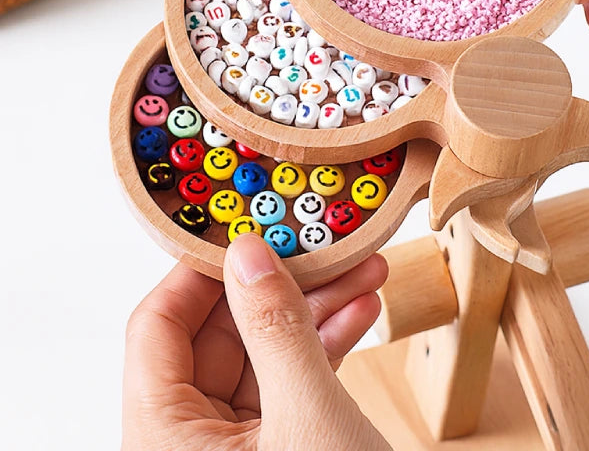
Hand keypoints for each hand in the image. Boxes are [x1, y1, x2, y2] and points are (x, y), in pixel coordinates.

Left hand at [123, 235, 390, 449]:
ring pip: (262, 353)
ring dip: (315, 310)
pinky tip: (362, 309)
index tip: (245, 228)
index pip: (156, 327)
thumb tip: (250, 252)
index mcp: (161, 440)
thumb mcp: (307, 417)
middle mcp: (187, 442)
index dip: (199, 271)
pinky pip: (290, 381)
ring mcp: (235, 447)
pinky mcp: (277, 447)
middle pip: (219, 334)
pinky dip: (326, 344)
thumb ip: (276, 329)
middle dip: (279, 285)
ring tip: (361, 268)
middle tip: (319, 243)